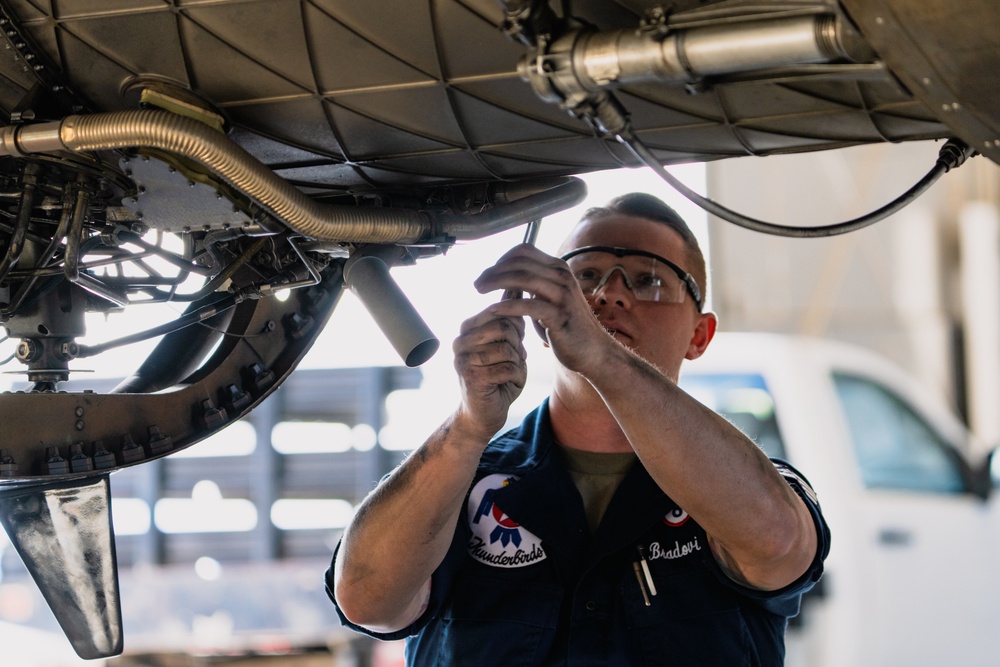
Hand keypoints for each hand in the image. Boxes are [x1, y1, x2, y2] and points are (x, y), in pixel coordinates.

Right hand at [452, 308, 526, 440]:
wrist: (483, 416)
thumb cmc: (498, 377)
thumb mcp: (507, 344)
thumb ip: (510, 319)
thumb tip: (517, 284)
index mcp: (467, 328)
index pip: (501, 311)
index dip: (516, 329)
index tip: (513, 345)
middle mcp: (460, 340)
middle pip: (505, 326)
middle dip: (517, 345)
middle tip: (512, 361)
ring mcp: (463, 358)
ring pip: (508, 348)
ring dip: (517, 363)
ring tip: (508, 372)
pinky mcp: (471, 377)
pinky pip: (509, 368)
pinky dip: (516, 377)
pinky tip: (507, 384)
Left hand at [473, 244, 613, 376]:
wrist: (591, 351)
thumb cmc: (565, 326)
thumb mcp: (549, 298)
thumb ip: (533, 284)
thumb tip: (507, 274)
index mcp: (558, 268)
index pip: (524, 251)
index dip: (501, 259)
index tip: (487, 273)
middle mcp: (562, 276)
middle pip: (519, 262)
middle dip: (493, 271)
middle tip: (477, 284)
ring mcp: (563, 294)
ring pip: (523, 278)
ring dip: (496, 282)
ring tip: (480, 291)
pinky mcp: (560, 315)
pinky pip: (529, 305)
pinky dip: (508, 305)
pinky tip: (493, 310)